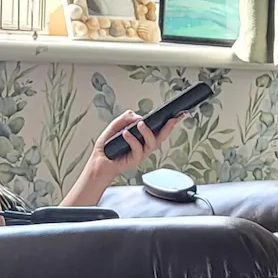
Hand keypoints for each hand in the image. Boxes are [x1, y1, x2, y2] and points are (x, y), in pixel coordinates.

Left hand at [61, 110, 181, 208]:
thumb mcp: (115, 126)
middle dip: (169, 127)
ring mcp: (141, 154)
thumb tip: (137, 116)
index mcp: (142, 137)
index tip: (179, 114)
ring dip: (148, 132)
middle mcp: (145, 145)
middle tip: (172, 119)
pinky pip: (137, 149)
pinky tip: (126, 134)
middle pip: (161, 136)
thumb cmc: (107, 146)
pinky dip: (132, 140)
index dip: (170, 122)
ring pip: (152, 143)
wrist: (99, 162)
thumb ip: (125, 118)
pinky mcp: (135, 161)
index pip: (159, 128)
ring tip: (141, 124)